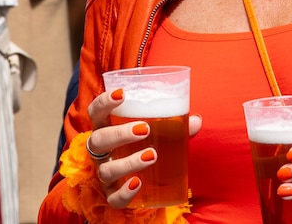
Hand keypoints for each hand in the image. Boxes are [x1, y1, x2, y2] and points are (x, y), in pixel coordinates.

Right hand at [81, 88, 201, 208]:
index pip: (96, 112)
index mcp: (106, 128)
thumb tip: (196, 121)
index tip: (122, 94)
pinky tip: (138, 184)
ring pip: (106, 170)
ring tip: (151, 155)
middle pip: (98, 140)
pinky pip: (113, 198)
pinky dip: (124, 193)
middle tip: (144, 129)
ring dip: (127, 163)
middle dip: (119, 134)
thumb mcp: (158, 133)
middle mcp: (101, 151)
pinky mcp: (112, 195)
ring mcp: (104, 173)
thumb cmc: (144, 147)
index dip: (103, 102)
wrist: (142, 182)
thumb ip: (174, 126)